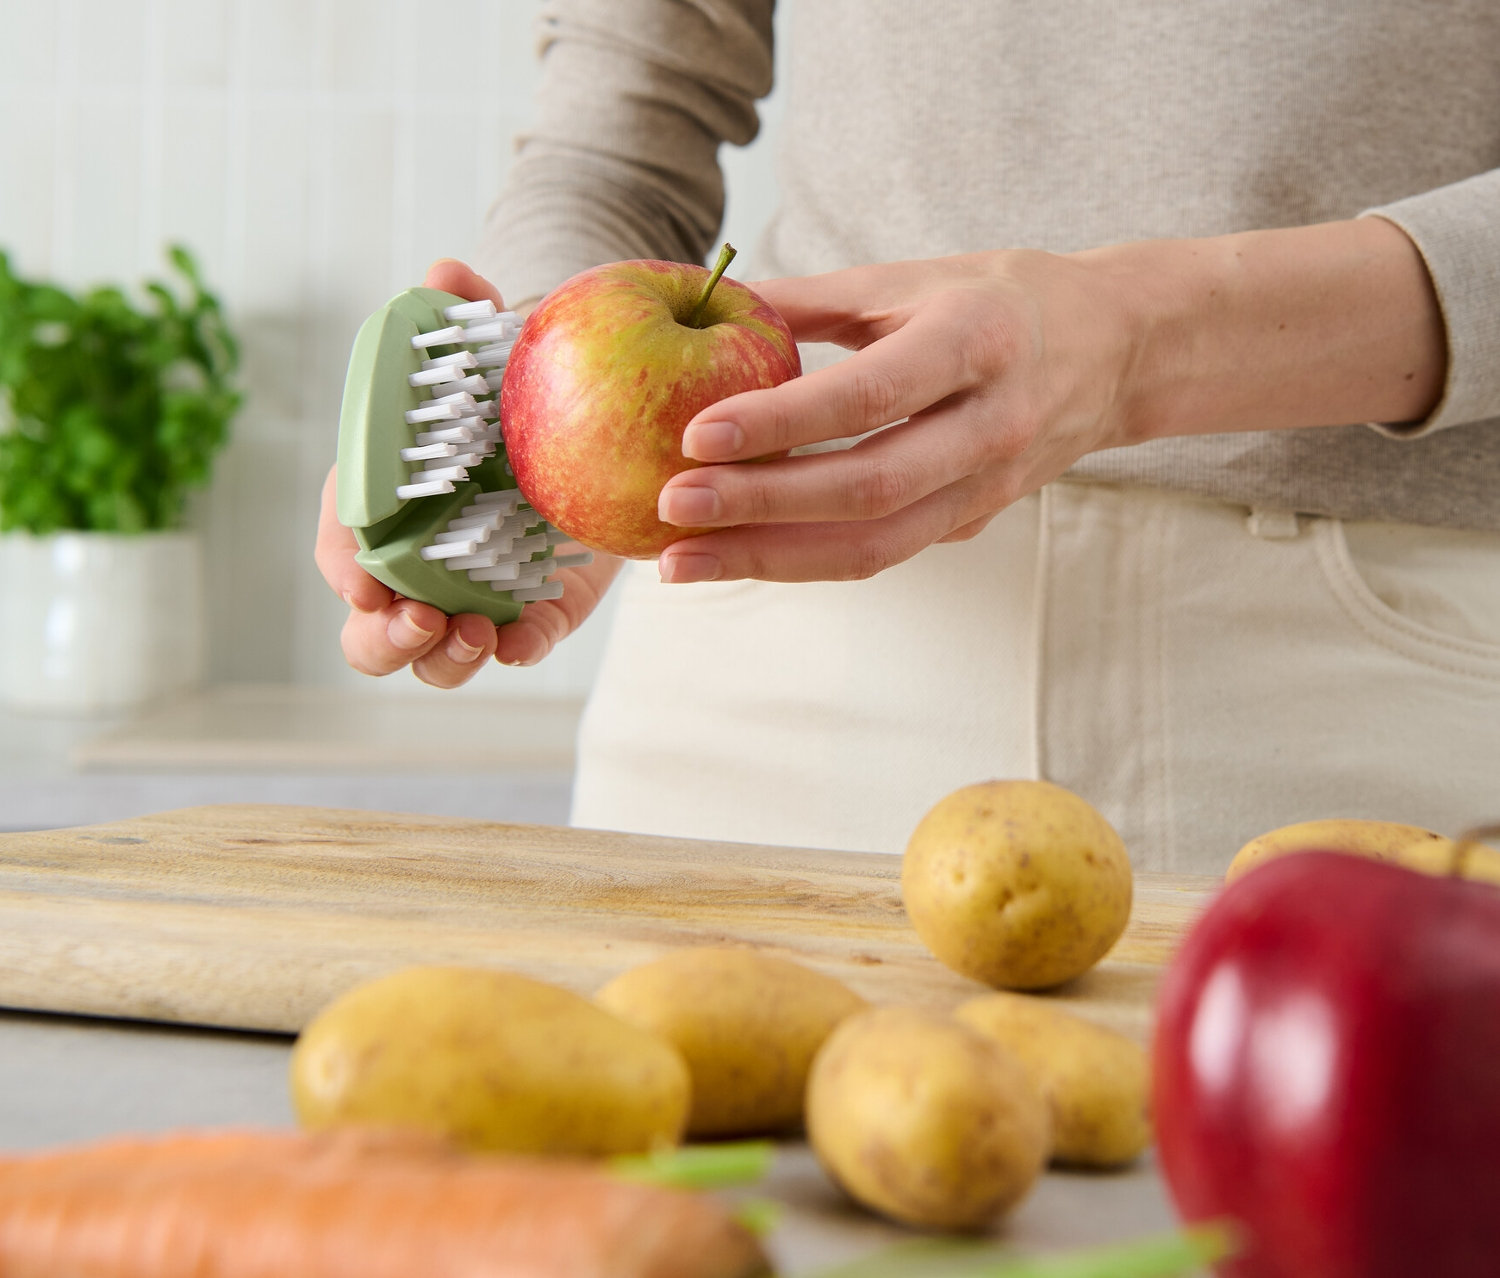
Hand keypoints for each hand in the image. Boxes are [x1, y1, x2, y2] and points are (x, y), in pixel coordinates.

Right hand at [313, 259, 620, 685]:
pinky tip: (521, 639)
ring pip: (431, 659)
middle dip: (384, 637)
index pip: (340, 548)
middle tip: (422, 617)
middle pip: (369, 631)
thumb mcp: (493, 349)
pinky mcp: (530, 613)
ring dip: (443, 658)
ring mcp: (471, 598)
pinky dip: (512, 651)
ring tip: (474, 633)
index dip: (344, 570)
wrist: (587, 419)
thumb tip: (447, 272)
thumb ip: (465, 312)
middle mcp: (417, 565)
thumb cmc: (514, 389)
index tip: (366, 580)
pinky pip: (512, 649)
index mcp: (382, 505)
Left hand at [653, 249, 1137, 582]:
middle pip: (869, 488)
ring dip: (771, 559)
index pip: (869, 395)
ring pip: (875, 544)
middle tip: (671, 509)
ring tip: (683, 562)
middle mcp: (990, 424)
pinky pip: (882, 552)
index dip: (782, 421)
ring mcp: (988, 486)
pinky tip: (738, 556)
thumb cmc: (1000, 300)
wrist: (1116, 352)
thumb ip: (810, 300)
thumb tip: (699, 298)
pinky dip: (805, 560)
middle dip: (762, 506)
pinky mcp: (974, 522)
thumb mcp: (912, 278)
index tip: (697, 435)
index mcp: (975, 342)